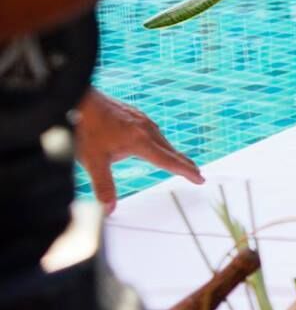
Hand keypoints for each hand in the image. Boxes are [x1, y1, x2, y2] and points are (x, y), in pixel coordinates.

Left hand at [73, 89, 202, 211]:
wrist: (82, 99)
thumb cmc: (86, 128)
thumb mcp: (93, 161)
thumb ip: (103, 185)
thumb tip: (109, 210)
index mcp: (141, 141)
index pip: (168, 161)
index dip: (185, 171)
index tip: (200, 179)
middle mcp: (147, 129)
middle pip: (171, 150)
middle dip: (184, 163)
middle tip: (197, 173)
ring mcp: (142, 120)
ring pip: (162, 140)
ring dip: (173, 153)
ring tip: (179, 161)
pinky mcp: (136, 115)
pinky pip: (154, 132)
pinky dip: (161, 143)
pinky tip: (155, 143)